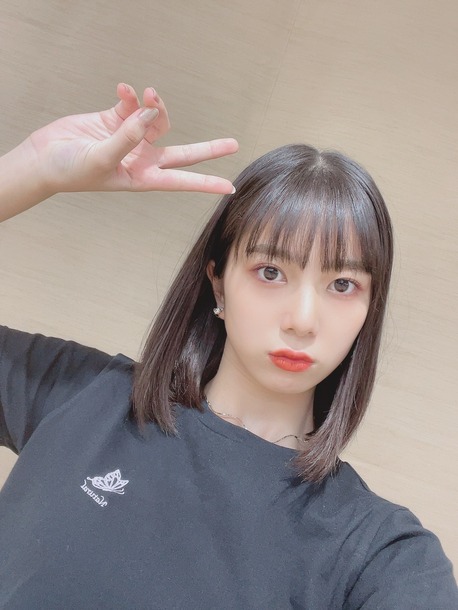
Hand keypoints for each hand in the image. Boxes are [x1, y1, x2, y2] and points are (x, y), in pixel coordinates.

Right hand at [27, 83, 238, 195]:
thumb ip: (127, 137)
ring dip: (155, 105)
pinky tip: (122, 90)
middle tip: (233, 144)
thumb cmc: (72, 170)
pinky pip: (133, 104)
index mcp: (143, 176)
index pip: (182, 181)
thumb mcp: (102, 159)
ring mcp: (131, 139)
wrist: (45, 158)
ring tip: (146, 94)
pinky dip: (131, 96)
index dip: (206, 183)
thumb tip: (151, 114)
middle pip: (183, 154)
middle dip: (208, 149)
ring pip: (157, 120)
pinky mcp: (116, 120)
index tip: (229, 187)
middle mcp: (142, 158)